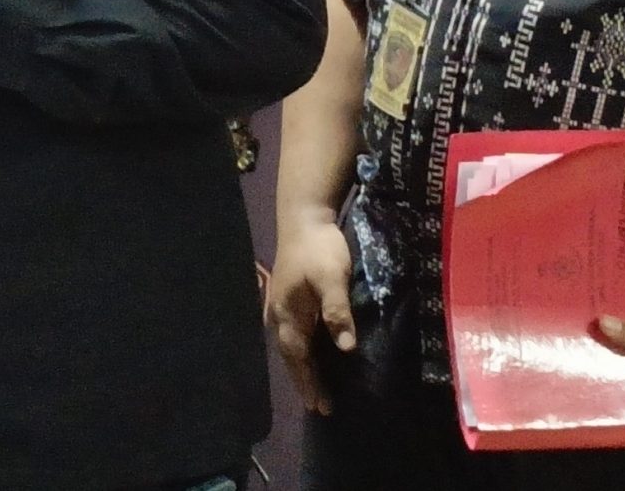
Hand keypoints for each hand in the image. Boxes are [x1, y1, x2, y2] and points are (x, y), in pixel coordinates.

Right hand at [264, 214, 356, 413]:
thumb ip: (337, 312)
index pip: (297, 356)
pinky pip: (295, 333)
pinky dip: (303, 350)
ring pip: (291, 345)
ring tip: (314, 388)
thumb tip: (345, 348)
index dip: (308, 381)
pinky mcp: (289, 298)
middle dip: (304, 381)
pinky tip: (311, 354)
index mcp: (287, 313)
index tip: (318, 405)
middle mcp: (279, 313)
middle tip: (319, 406)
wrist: (304, 218)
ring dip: (302, 367)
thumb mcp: (332, 278)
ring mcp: (282, 305)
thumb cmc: (319, 248)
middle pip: (291, 355)